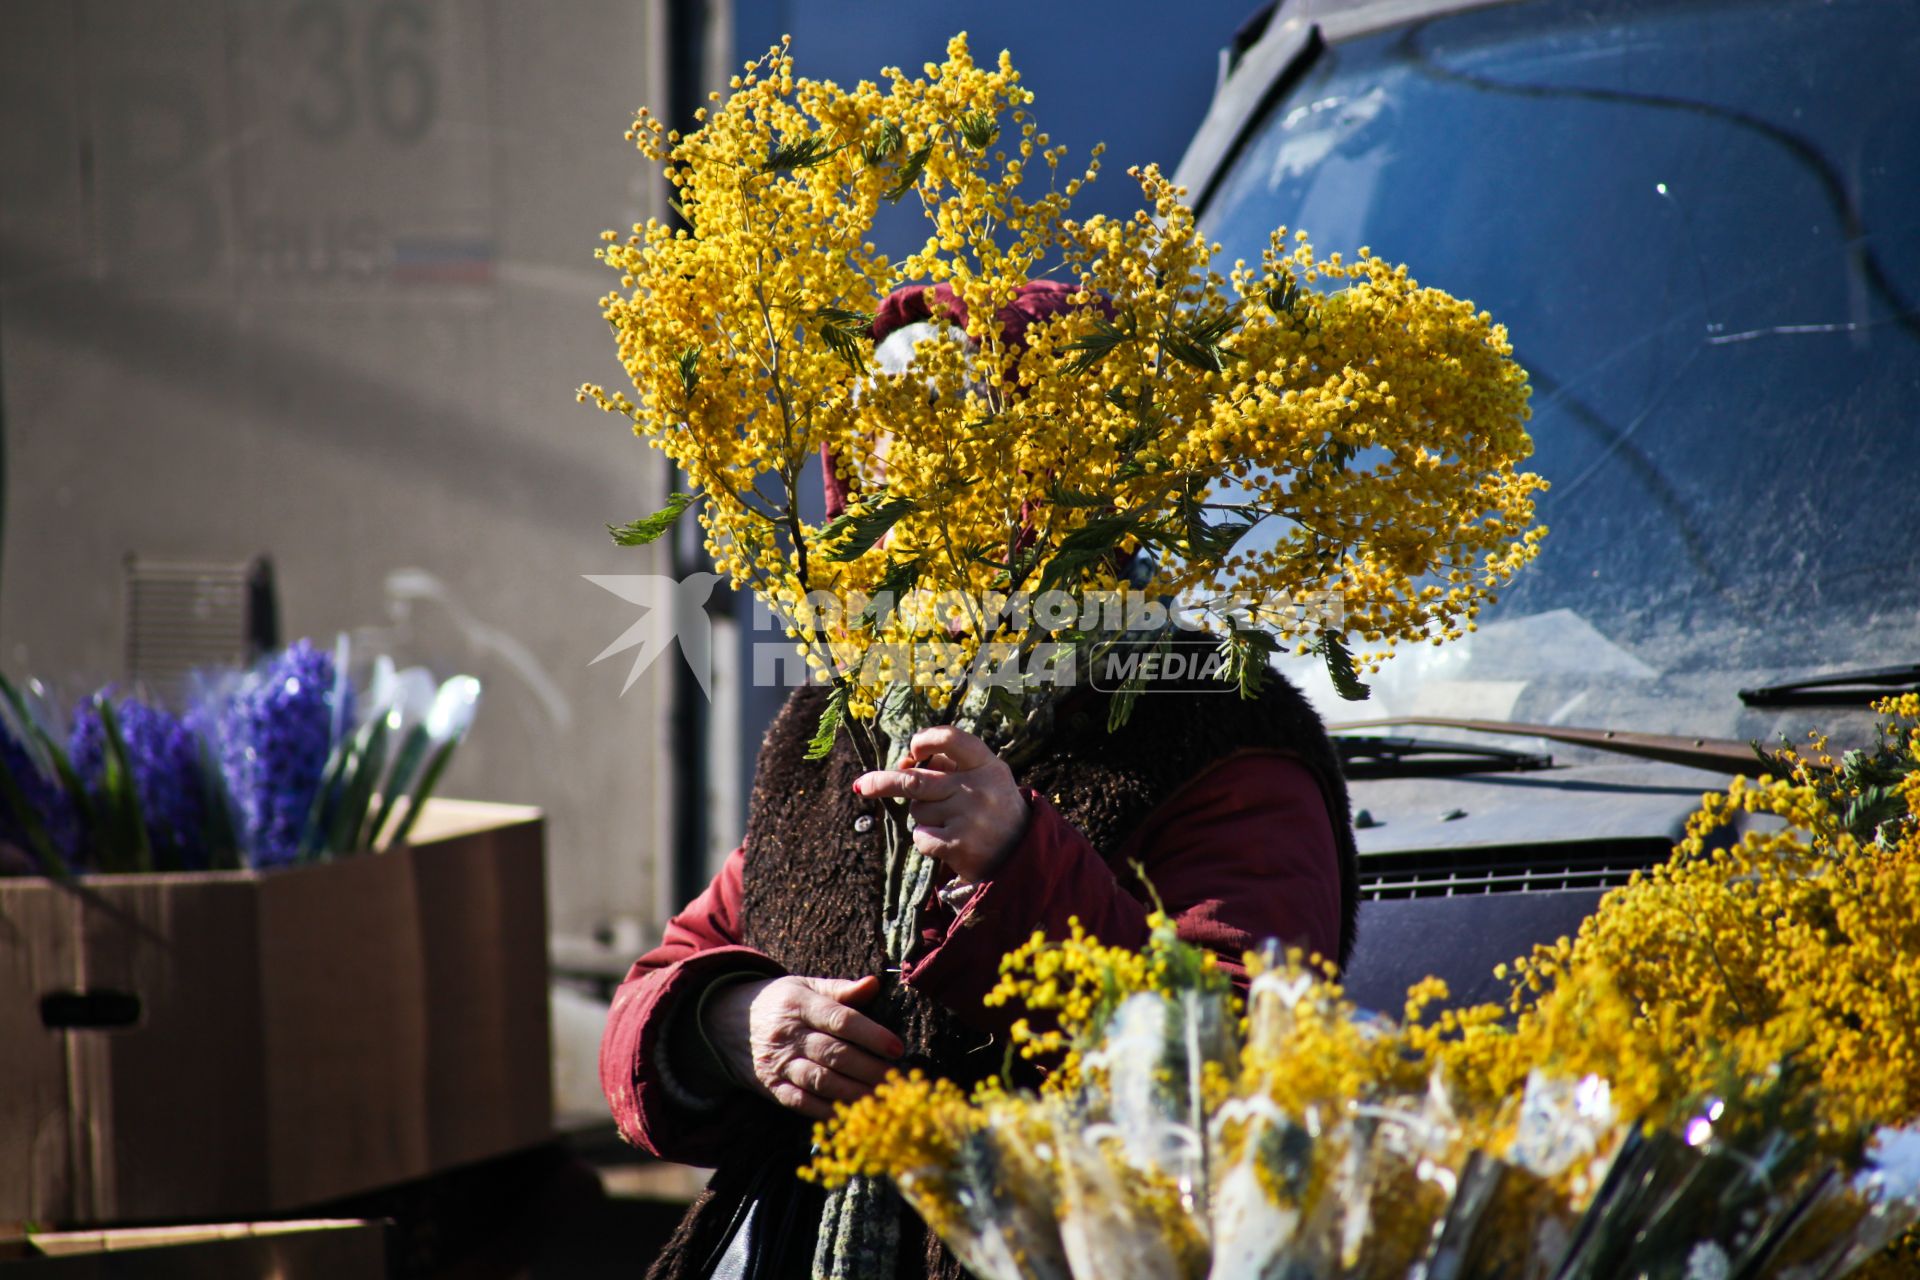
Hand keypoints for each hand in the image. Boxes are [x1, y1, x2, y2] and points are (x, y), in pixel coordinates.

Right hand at [699, 974, 902, 1120]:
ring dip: (853, 1093)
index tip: (897, 1048)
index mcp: (800, 1004)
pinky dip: (827, 1111)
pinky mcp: (770, 1087)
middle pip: (834, 1054)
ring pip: (820, 1081)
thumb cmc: (778, 1002)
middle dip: (869, 1069)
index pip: (840, 1020)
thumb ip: (840, 989)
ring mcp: (778, 1063)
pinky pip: (801, 1103)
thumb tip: (874, 984)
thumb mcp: (804, 985)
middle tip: (896, 1080)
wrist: (723, 1021)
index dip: (871, 1035)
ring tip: (881, 1099)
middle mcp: (788, 1035)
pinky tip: (851, 1115)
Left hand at [853, 725, 1028, 882]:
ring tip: (950, 823)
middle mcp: (978, 788)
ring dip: (923, 817)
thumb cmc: (990, 808)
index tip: (913, 750)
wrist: (1020, 856)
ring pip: (917, 810)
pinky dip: (926, 840)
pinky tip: (947, 842)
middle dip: (883, 782)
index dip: (926, 741)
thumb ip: (949, 766)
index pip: (951, 739)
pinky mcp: (959, 844)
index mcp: (987, 764)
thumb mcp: (983, 778)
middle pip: (915, 781)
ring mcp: (969, 816)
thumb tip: (903, 764)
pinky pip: (921, 836)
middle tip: (861, 786)